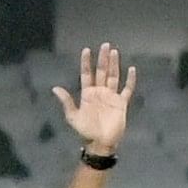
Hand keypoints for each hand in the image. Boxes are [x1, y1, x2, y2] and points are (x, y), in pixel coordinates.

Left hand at [45, 40, 133, 156]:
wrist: (100, 143)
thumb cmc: (86, 131)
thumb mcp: (73, 116)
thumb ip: (67, 102)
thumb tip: (55, 88)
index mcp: (88, 94)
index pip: (87, 74)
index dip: (86, 62)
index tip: (86, 50)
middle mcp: (100, 92)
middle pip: (101, 71)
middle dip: (103, 59)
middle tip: (105, 45)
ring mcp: (111, 96)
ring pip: (113, 76)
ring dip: (114, 64)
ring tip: (114, 51)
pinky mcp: (121, 103)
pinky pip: (127, 89)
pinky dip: (130, 80)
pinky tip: (132, 69)